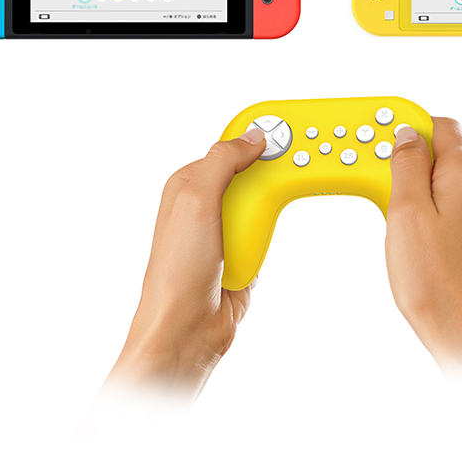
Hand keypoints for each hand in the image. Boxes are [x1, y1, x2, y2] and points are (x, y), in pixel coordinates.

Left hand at [103, 127, 266, 399]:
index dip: (256, 138)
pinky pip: (269, 232)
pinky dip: (270, 237)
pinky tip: (258, 248)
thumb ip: (223, 161)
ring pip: (264, 202)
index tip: (285, 133)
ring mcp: (225, 228)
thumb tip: (252, 136)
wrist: (186, 329)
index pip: (229, 146)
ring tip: (254, 229)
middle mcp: (207, 202)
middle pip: (252, 172)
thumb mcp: (196, 200)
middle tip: (283, 181)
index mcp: (189, 182)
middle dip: (268, 179)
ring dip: (267, 215)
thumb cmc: (177, 270)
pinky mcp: (242, 250)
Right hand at [386, 119, 461, 379]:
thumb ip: (405, 165)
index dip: (407, 129)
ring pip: (450, 179)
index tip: (383, 145)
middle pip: (445, 151)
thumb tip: (406, 134)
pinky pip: (460, 203)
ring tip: (400, 221)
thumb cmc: (436, 284)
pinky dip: (437, 208)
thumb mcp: (405, 214)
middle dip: (410, 163)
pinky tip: (421, 237)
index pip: (440, 124)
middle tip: (384, 189)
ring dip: (422, 188)